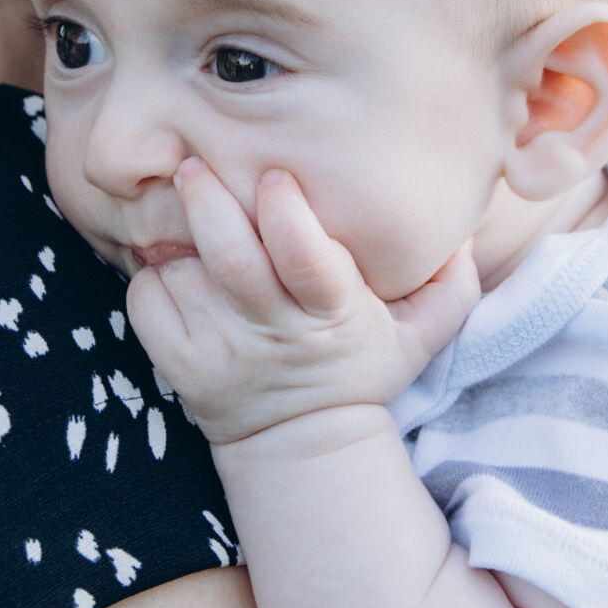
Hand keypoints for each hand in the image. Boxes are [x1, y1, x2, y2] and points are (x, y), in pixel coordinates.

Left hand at [124, 158, 477, 447]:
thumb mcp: (421, 336)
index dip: (288, 218)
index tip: (276, 178)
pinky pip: (146, 301)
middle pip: (232, 261)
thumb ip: (451, 283)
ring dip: (178, 236)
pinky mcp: (178, 365)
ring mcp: (219, 350)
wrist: (300, 444)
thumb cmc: (360, 368)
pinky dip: (152, 274)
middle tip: (196, 163)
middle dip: (209, 203)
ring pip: (183, 274)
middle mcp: (271, 332)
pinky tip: (175, 265)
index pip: (307, 263)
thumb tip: (461, 228)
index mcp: (331, 314)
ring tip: (185, 207)